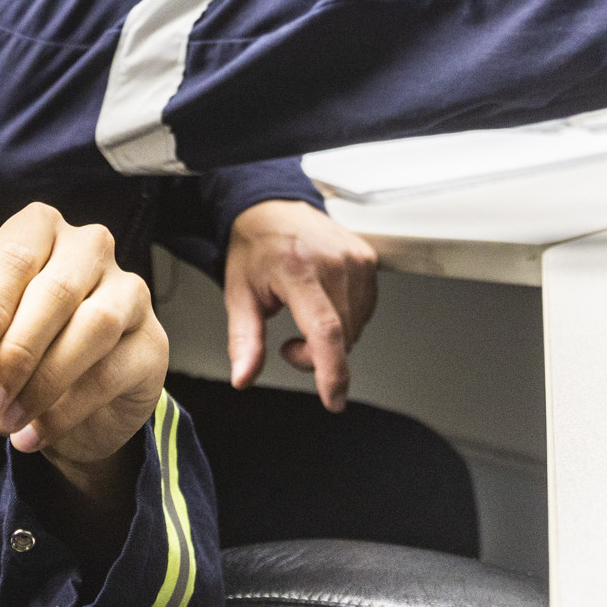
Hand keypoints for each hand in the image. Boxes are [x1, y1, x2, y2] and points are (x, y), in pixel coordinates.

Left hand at [0, 205, 167, 491]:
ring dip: (42, 382)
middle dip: (13, 355)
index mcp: (42, 230)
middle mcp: (91, 248)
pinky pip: (110, 372)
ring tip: (4, 422)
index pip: (14, 259)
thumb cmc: (24, 351)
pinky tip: (33, 436)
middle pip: (55, 293)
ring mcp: (130, 291)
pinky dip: (65, 411)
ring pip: (93, 327)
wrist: (78, 404)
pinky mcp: (153, 341)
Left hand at [223, 199, 378, 410]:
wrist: (274, 207)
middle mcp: (332, 261)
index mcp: (297, 269)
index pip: (325, 330)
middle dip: (317, 357)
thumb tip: (243, 377)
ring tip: (305, 318)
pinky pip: (366, 310)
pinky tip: (325, 305)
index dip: (332, 371)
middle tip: (289, 344)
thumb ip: (244, 340)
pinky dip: (346, 321)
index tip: (334, 399)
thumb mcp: (239, 294)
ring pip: (356, 328)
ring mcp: (355, 258)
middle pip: (341, 337)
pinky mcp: (368, 258)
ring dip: (333, 340)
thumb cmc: (256, 248)